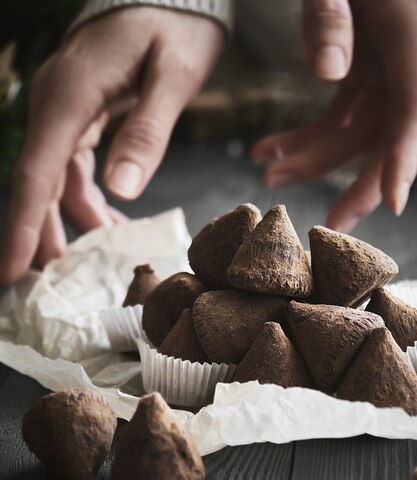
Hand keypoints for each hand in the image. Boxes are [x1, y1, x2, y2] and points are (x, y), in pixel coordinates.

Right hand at [1, 8, 222, 284]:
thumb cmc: (175, 25)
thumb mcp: (173, 73)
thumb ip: (147, 130)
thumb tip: (122, 188)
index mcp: (70, 96)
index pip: (36, 173)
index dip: (21, 226)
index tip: (11, 271)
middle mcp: (56, 104)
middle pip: (36, 183)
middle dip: (37, 236)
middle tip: (47, 286)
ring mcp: (66, 109)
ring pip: (52, 180)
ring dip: (65, 223)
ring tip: (88, 263)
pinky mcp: (81, 113)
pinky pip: (72, 167)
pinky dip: (86, 201)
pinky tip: (109, 225)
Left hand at [252, 0, 416, 232]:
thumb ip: (333, 11)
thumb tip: (328, 71)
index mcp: (412, 36)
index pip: (413, 108)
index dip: (404, 156)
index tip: (393, 199)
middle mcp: (404, 62)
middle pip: (390, 134)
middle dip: (358, 181)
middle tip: (331, 223)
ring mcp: (384, 70)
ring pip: (356, 133)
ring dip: (311, 159)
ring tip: (267, 174)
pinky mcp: (361, 72)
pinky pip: (337, 116)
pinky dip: (303, 137)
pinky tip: (267, 148)